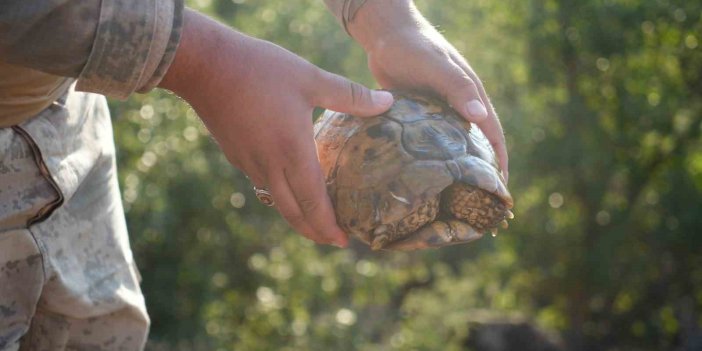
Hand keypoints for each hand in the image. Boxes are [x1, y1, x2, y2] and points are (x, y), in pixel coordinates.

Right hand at [159, 9, 393, 246]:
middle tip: (333, 240)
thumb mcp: (310, 78)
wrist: (204, 64)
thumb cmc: (259, 68)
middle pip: (293, 213)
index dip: (329, 226)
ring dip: (297, 215)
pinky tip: (289, 183)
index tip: (344, 241)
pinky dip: (280, 194)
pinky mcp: (235, 154)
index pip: (313, 202)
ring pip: (277, 201)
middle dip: (315, 231)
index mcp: (291, 151)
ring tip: (315, 216)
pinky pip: (262, 184)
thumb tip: (388, 102)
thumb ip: (351, 96)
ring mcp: (248, 162)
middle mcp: (269, 165)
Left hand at [348, 0, 508, 180]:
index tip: (501, 191)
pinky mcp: (419, 112)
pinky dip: (432, 157)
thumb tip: (479, 116)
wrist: (385, 32)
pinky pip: (429, 140)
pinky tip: (422, 176)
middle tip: (476, 204)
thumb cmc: (413, 46)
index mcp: (471, 95)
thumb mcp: (436, 67)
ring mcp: (439, 109)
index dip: (499, 162)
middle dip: (480, 172)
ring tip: (452, 198)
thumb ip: (456, 88)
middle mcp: (458, 105)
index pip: (492, 135)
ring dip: (455, 167)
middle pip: (475, 143)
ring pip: (452, 144)